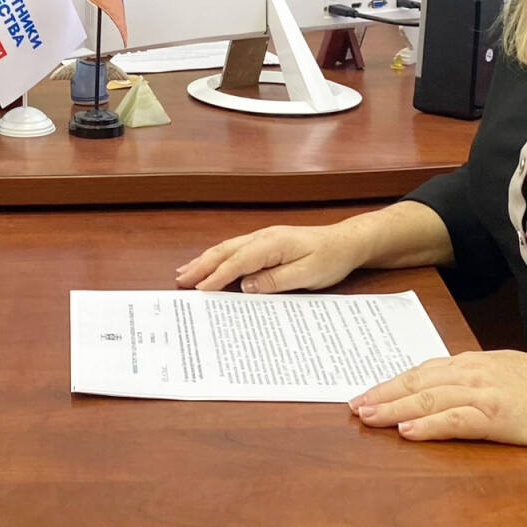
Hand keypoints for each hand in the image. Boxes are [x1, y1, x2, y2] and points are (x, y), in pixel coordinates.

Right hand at [175, 223, 363, 292]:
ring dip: (205, 260)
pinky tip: (209, 264)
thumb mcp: (307, 275)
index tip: (199, 289)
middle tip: (180, 281)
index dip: (217, 276)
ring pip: (227, 249)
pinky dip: (218, 258)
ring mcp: (263, 238)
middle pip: (225, 251)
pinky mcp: (266, 244)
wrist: (346, 243)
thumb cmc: (330, 258)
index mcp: (272, 244)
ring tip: (185, 273)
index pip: (238, 261)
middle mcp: (263, 237)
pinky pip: (236, 250)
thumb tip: (246, 286)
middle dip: (201, 266)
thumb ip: (275, 280)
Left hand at [350, 351, 526, 454]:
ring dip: (394, 409)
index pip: (424, 370)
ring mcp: (485, 394)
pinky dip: (428, 426)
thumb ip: (479, 379)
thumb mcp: (508, 374)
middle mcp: (474, 372)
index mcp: (475, 363)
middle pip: (417, 381)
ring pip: (428, 399)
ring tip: (368, 417)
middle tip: (354, 405)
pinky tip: (406, 432)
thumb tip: (452, 389)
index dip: (393, 382)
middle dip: (383, 393)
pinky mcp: (497, 416)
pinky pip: (455, 420)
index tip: (369, 391)